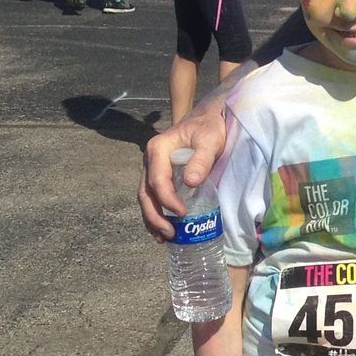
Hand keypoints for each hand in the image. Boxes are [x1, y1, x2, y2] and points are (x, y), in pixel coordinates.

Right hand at [139, 105, 230, 238]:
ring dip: (153, 218)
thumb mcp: (209, 140)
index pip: (157, 180)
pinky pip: (153, 197)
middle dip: (155, 216)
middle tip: (169, 233)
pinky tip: (165, 228)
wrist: (209, 117)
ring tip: (165, 237)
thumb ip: (201, 159)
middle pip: (145, 193)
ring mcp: (153, 168)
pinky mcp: (160, 175)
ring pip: (146, 197)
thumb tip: (191, 183)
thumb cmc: (210, 127)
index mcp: (158, 149)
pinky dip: (157, 213)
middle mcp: (151, 160)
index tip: (182, 213)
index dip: (167, 200)